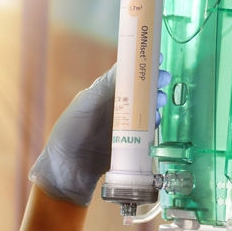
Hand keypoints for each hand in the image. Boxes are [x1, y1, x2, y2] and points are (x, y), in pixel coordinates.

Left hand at [29, 65, 170, 205]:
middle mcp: (115, 109)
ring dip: (156, 104)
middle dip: (154, 85)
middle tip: (165, 79)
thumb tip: (124, 65)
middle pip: (140, 93)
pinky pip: (145, 133)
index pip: (126, 76)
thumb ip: (104, 87)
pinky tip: (156, 122)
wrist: (66, 171)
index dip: (141, 68)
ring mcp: (123, 127)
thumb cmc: (68, 134)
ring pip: (145, 111)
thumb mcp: (84, 105)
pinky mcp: (129, 145)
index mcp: (102, 95)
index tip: (156, 59)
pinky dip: (153, 126)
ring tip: (161, 100)